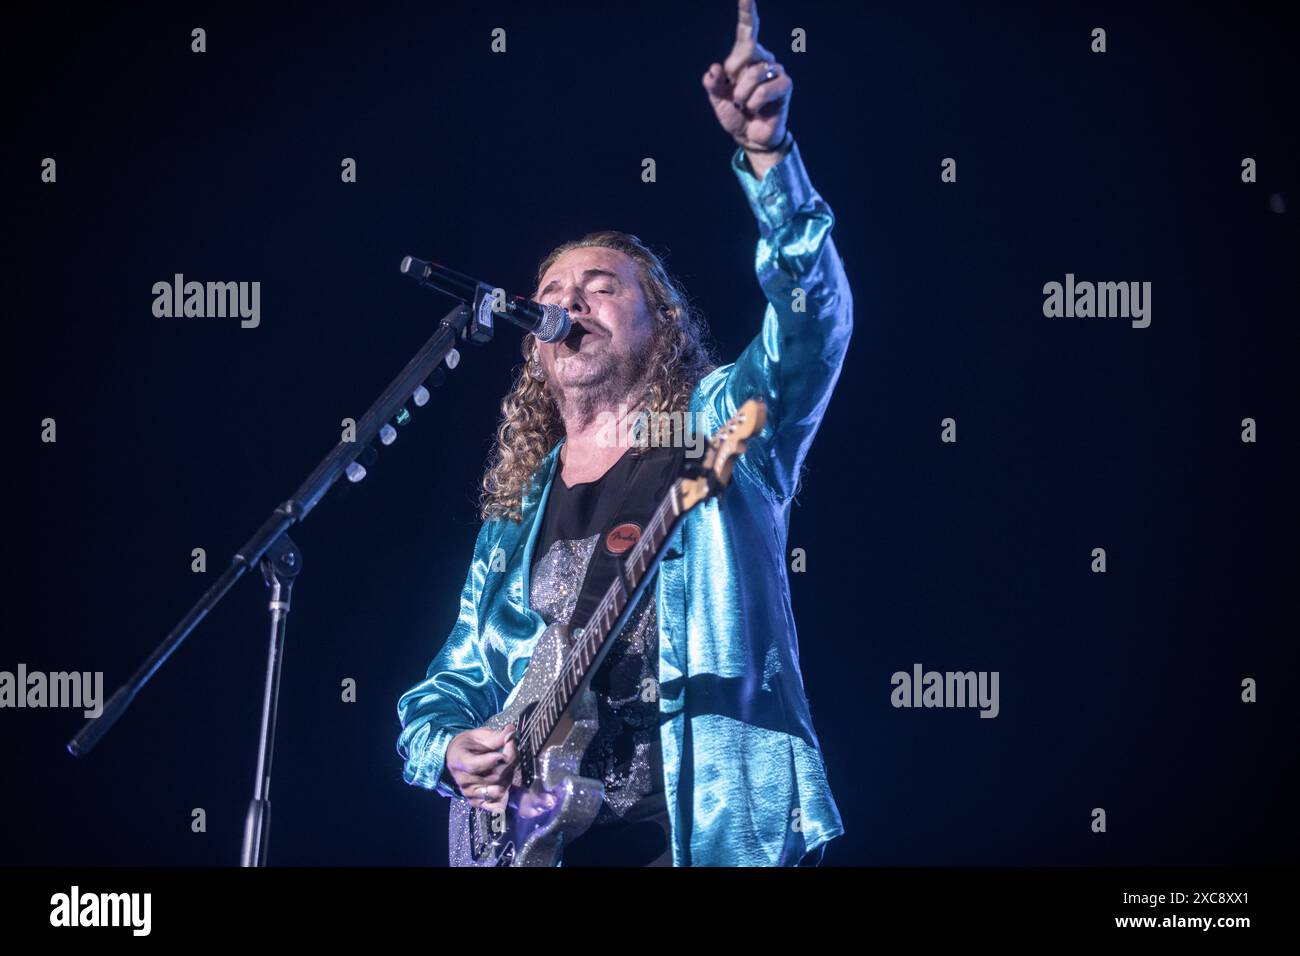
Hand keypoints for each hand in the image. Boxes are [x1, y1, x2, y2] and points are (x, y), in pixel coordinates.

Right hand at [445, 724, 517, 813]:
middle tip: (511, 752)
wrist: (455, 757)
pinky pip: (495, 805)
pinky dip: (505, 797)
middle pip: (493, 777)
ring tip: (506, 768)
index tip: (502, 753)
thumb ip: (497, 736)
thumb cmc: (468, 745)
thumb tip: (511, 731)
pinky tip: (505, 784)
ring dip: (508, 779)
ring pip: (497, 790)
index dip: (491, 760)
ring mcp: (468, 792)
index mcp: (458, 760)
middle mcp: (462, 779)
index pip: (474, 765)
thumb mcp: (480, 735)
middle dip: (509, 764)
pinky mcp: (475, 802)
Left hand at [702, 0, 791, 152]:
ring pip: (753, 73)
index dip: (747, 10)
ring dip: (743, 95)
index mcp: (744, 57)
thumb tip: (714, 69)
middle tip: (736, 94)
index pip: (747, 29)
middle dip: (734, 74)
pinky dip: (754, 103)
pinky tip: (757, 109)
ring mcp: (775, 70)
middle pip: (745, 51)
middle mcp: (762, 58)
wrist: (751, 137)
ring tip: (746, 105)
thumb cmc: (735, 114)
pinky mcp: (785, 84)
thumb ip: (713, 84)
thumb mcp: (718, 100)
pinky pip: (764, 90)